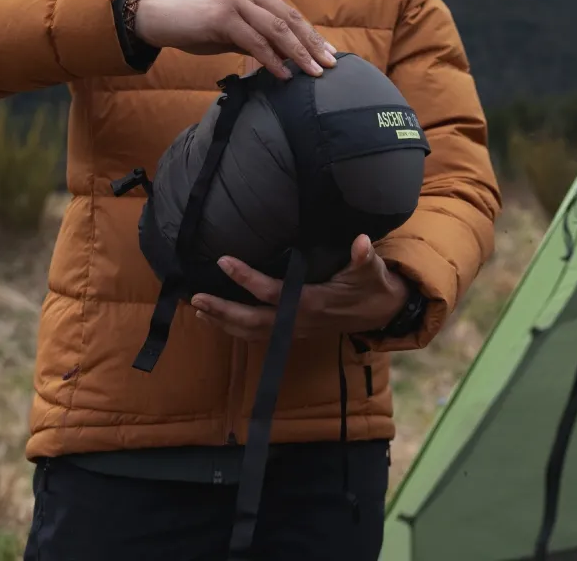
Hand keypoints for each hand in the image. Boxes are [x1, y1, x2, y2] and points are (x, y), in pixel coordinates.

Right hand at [133, 0, 336, 79]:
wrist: (156, 18)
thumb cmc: (194, 24)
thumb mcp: (231, 28)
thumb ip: (258, 36)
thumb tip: (288, 57)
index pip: (289, 12)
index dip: (311, 34)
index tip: (329, 53)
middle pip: (289, 18)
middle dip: (312, 44)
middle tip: (330, 65)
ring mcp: (234, 0)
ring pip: (276, 29)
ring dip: (298, 53)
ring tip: (314, 73)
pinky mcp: (222, 16)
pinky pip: (254, 41)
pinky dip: (272, 60)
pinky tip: (284, 74)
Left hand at [190, 235, 408, 340]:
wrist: (381, 313)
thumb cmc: (371, 285)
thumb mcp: (371, 270)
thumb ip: (364, 257)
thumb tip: (361, 242)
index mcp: (312, 302)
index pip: (273, 293)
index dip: (247, 279)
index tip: (223, 261)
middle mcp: (299, 321)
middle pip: (253, 321)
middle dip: (223, 311)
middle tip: (196, 298)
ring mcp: (294, 330)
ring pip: (252, 332)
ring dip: (223, 323)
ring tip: (197, 308)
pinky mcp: (292, 332)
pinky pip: (258, 334)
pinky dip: (235, 329)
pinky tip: (217, 320)